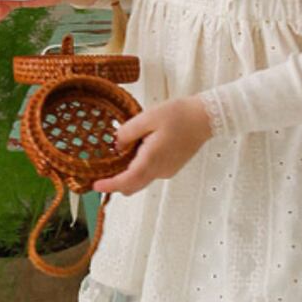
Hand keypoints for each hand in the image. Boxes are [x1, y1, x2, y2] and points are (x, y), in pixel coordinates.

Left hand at [93, 96, 215, 196]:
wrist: (205, 118)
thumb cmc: (178, 115)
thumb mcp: (147, 117)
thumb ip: (127, 132)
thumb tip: (116, 145)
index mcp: (151, 159)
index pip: (126, 181)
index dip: (110, 185)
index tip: (96, 185)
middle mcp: (159, 170)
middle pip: (132, 186)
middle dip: (117, 183)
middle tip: (102, 171)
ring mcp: (167, 170)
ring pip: (141, 180)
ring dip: (129, 174)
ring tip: (124, 151)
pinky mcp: (172, 167)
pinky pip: (151, 173)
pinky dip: (141, 168)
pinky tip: (141, 149)